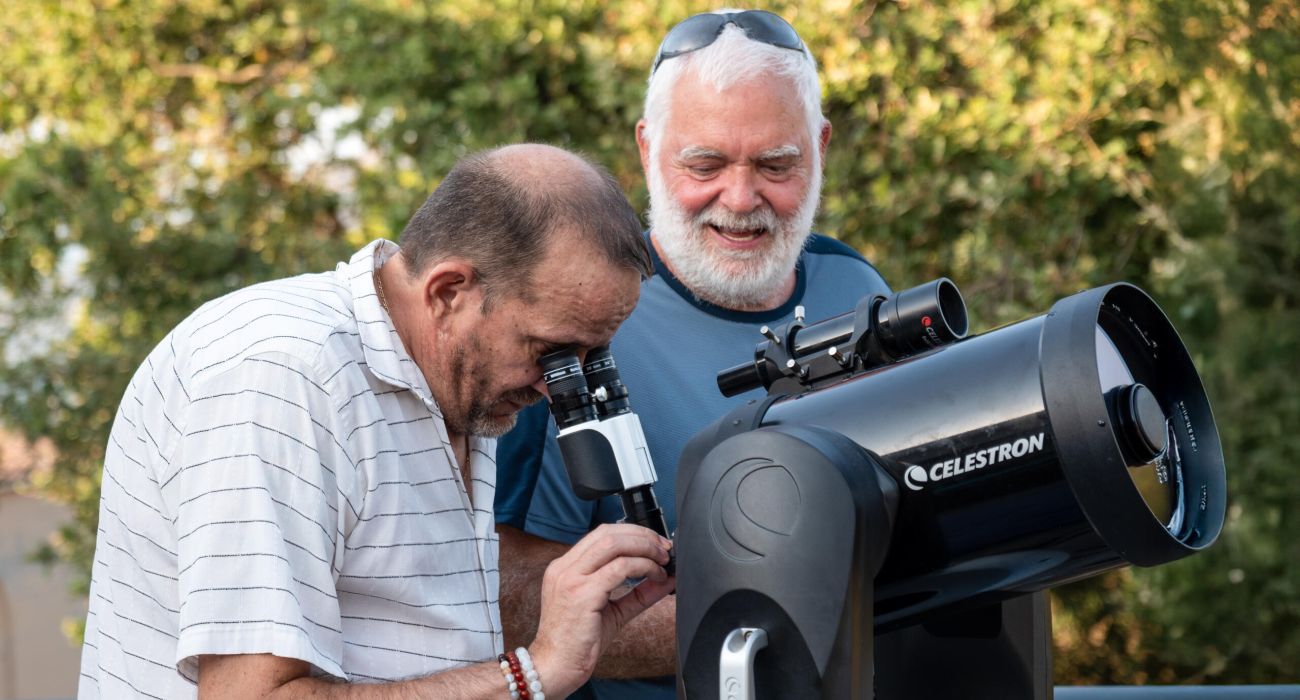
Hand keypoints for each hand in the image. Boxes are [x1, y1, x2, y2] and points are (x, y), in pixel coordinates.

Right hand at [528, 524, 674, 695]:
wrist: (554, 667)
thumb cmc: (578, 643)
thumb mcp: (613, 611)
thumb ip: (638, 593)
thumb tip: (666, 579)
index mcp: (565, 568)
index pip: (601, 534)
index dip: (633, 534)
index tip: (655, 544)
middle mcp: (564, 568)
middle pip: (608, 533)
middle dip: (642, 536)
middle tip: (664, 549)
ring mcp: (570, 578)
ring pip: (613, 544)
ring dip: (644, 548)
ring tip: (662, 561)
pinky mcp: (581, 594)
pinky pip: (619, 569)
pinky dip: (643, 567)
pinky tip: (655, 576)